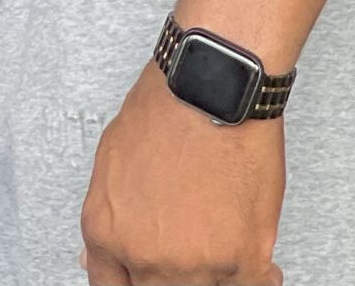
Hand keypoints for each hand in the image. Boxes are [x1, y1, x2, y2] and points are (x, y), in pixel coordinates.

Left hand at [82, 60, 284, 282]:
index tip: (142, 275)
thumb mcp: (111, 160)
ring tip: (223, 248)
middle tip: (188, 251)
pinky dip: (256, 278)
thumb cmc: (164, 110)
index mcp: (106, 231)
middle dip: (168, 275)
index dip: (129, 280)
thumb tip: (97, 258)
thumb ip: (108, 218)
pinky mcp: (241, 262)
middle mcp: (145, 257)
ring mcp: (195, 266)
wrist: (212, 87)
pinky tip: (257, 265)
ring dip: (214, 275)